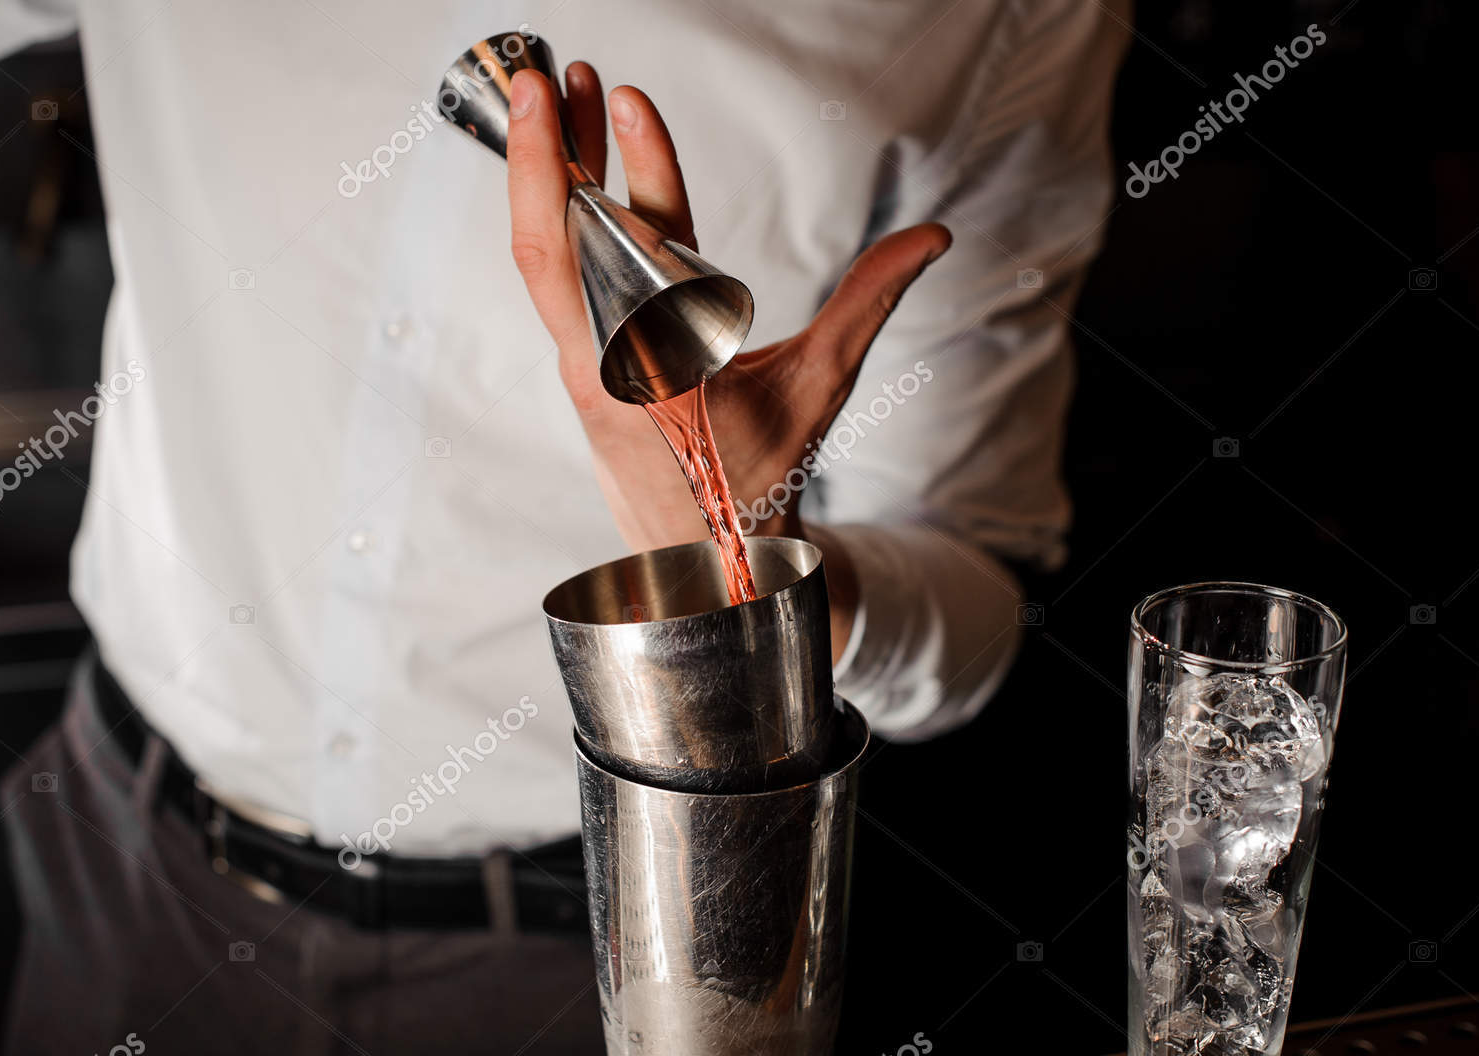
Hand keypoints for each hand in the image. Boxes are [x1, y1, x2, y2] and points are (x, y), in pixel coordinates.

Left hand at [505, 65, 949, 651]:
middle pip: (556, 243)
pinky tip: (570, 161)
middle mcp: (608, 364)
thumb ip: (867, 304)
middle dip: (546, 153)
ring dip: (552, 170)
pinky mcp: (580, 358)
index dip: (639, 168)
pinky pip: (559, 274)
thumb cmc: (759, 478)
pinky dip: (559, 211)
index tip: (626, 96)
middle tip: (544, 74)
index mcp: (667, 372)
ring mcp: (583, 361)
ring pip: (550, 253)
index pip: (647, 254)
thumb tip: (934, 239)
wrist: (701, 558)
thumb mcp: (818, 387)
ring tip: (560, 90)